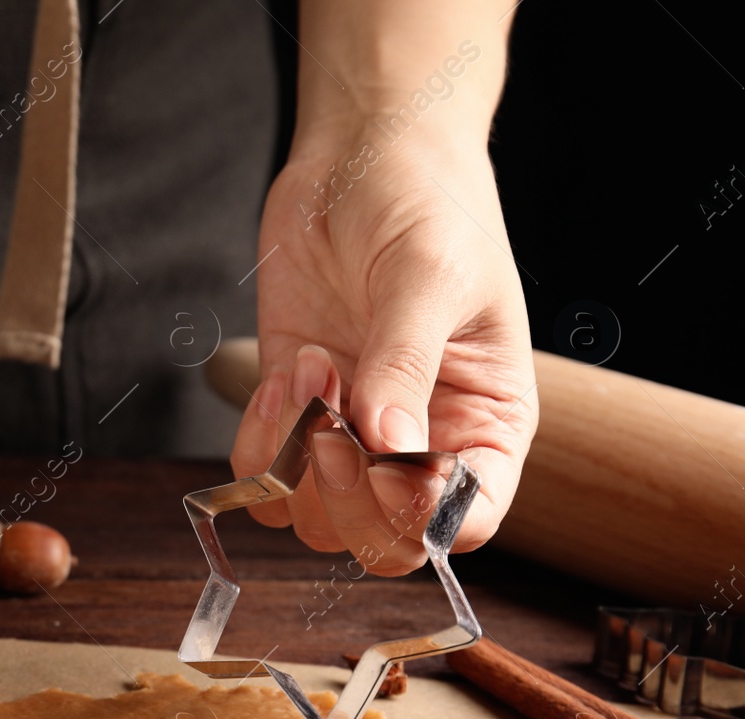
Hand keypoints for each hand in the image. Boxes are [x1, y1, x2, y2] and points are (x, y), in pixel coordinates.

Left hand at [237, 126, 535, 574]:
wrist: (363, 152)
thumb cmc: (427, 201)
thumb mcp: (429, 276)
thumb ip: (406, 362)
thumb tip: (386, 442)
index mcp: (485, 423)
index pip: (464, 520)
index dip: (420, 517)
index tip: (385, 464)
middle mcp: (420, 442)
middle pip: (378, 540)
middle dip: (343, 498)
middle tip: (329, 423)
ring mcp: (351, 431)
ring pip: (311, 517)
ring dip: (296, 460)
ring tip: (311, 368)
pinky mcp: (295, 408)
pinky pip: (264, 470)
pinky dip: (259, 439)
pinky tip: (284, 371)